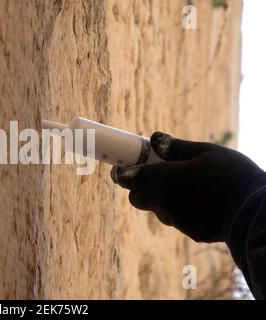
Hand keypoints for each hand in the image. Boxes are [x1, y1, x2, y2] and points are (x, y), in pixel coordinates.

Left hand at [111, 132, 262, 242]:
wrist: (257, 212)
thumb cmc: (231, 175)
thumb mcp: (206, 151)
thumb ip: (176, 146)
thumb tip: (155, 139)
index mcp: (162, 180)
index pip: (127, 179)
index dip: (122, 172)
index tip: (124, 166)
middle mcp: (164, 203)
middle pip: (136, 198)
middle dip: (140, 187)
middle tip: (156, 174)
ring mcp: (177, 220)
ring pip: (158, 209)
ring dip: (163, 199)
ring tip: (187, 186)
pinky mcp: (191, 232)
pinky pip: (178, 219)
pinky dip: (182, 210)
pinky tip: (202, 201)